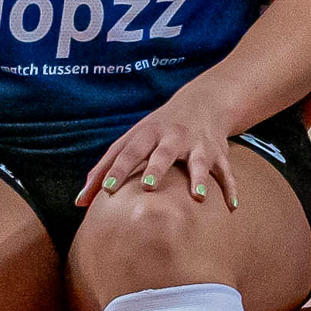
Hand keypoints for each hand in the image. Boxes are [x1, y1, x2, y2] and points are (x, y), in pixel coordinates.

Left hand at [79, 84, 254, 211]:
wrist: (204, 102)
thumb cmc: (158, 129)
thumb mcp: (132, 139)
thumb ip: (106, 168)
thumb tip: (79, 202)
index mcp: (148, 133)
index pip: (129, 152)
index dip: (117, 170)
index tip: (106, 190)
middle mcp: (174, 136)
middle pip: (163, 153)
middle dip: (157, 168)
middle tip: (149, 187)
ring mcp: (199, 144)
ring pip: (200, 161)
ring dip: (200, 177)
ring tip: (199, 196)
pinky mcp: (219, 154)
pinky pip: (227, 172)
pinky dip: (231, 189)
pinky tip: (231, 208)